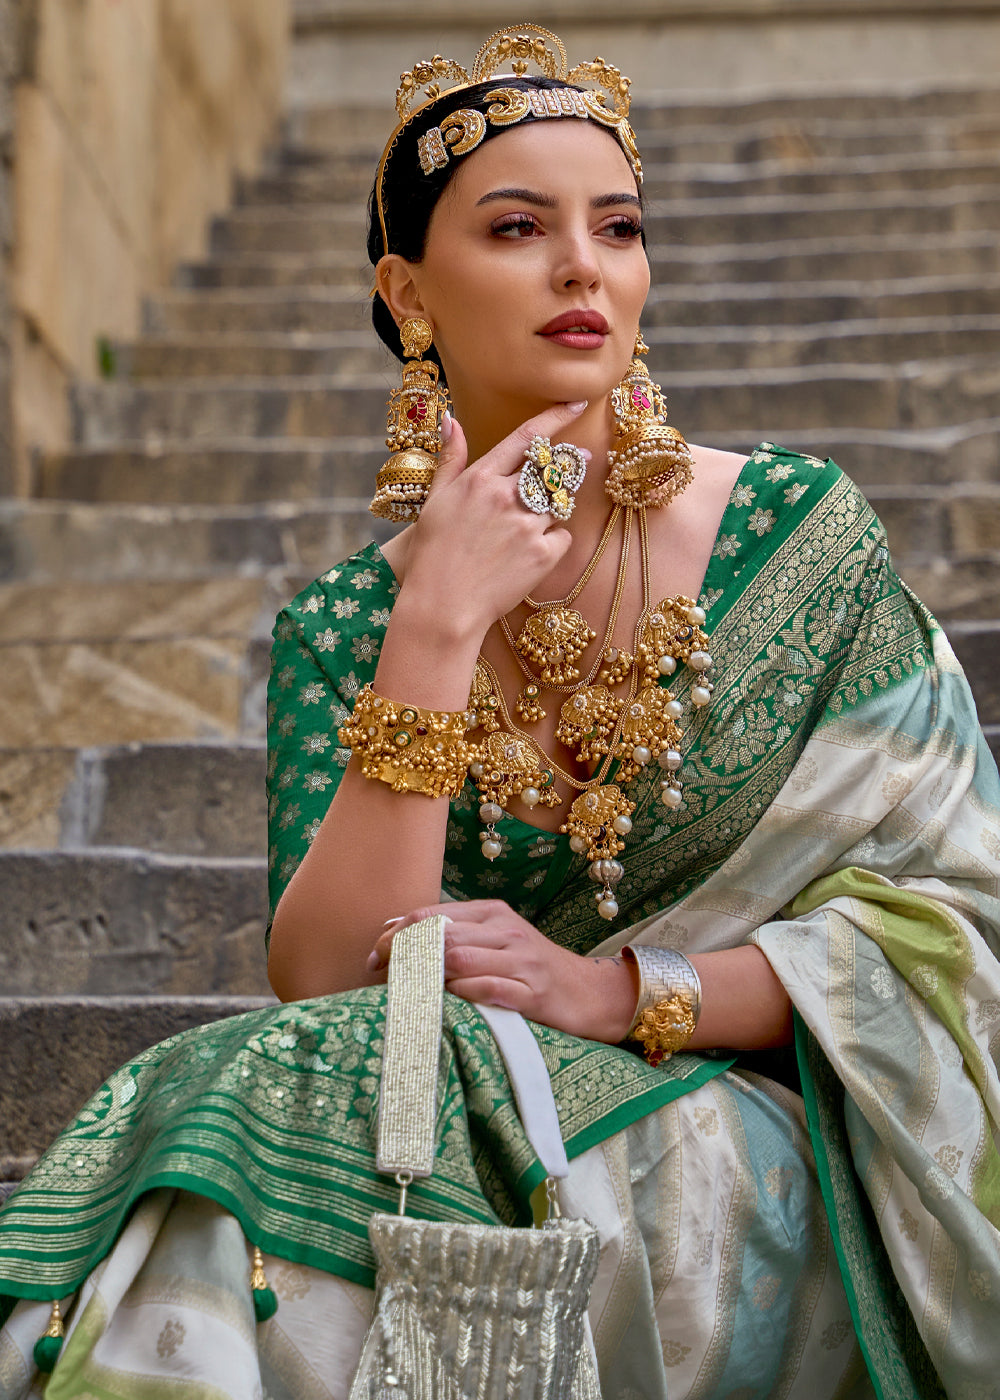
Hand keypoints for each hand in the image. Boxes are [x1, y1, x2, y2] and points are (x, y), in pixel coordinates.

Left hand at [367, 899, 637, 1043]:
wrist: (590, 993)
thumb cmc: (530, 969)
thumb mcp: (493, 941)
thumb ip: (451, 936)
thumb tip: (392, 932)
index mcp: (492, 913)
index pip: (431, 915)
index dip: (395, 934)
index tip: (371, 957)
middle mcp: (506, 930)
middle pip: (440, 936)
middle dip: (401, 956)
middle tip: (378, 977)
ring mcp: (522, 961)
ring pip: (459, 960)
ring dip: (425, 978)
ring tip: (404, 994)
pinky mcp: (533, 993)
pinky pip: (487, 990)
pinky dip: (460, 996)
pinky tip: (446, 1006)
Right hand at [400, 402, 589, 637]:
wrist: (443, 607)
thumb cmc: (434, 554)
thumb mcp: (435, 501)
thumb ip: (450, 459)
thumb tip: (450, 420)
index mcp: (480, 479)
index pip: (526, 437)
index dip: (556, 417)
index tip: (576, 403)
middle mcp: (507, 497)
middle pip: (552, 468)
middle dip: (572, 461)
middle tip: (584, 459)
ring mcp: (528, 526)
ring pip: (560, 503)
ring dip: (554, 508)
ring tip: (528, 528)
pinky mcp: (543, 555)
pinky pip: (562, 537)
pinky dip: (552, 542)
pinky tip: (528, 556)